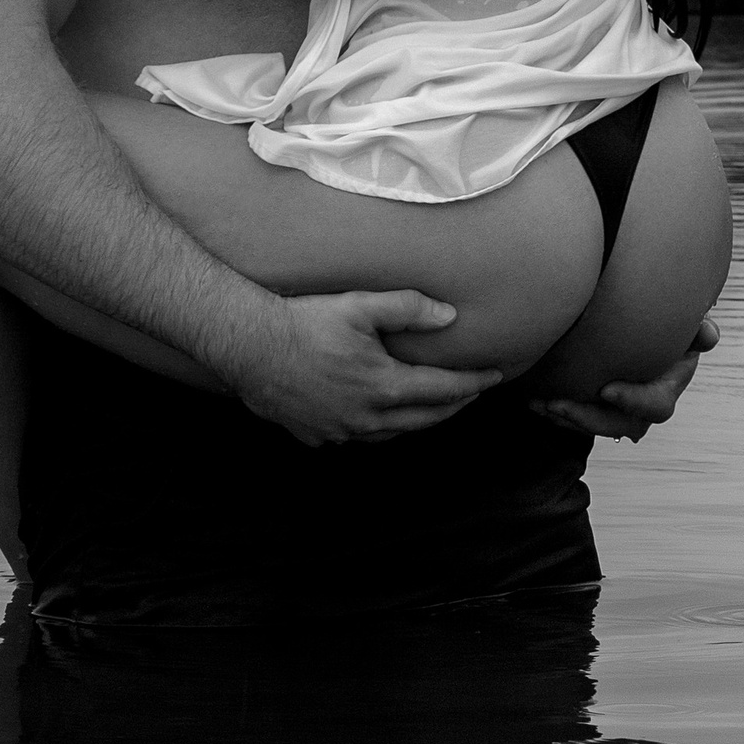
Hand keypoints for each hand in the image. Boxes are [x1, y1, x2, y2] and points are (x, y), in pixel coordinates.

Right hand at [228, 290, 500, 447]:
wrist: (249, 346)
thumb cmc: (304, 323)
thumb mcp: (359, 305)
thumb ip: (408, 309)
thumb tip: (451, 315)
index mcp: (383, 387)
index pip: (443, 390)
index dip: (472, 383)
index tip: (494, 376)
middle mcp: (366, 418)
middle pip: (424, 418)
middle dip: (453, 405)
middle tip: (471, 392)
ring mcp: (341, 432)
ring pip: (393, 433)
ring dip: (418, 420)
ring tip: (431, 406)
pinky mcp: (317, 436)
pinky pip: (358, 438)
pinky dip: (378, 427)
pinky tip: (377, 415)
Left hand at [532, 316, 719, 443]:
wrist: (632, 325)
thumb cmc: (659, 321)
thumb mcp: (680, 322)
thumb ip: (695, 328)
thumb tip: (709, 334)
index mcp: (666, 386)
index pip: (656, 406)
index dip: (634, 401)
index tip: (606, 389)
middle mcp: (642, 407)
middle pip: (619, 425)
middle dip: (587, 418)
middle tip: (558, 403)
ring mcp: (617, 412)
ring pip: (592, 426)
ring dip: (565, 418)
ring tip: (539, 403)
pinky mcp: (593, 408)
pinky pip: (573, 420)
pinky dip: (553, 412)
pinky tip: (532, 399)